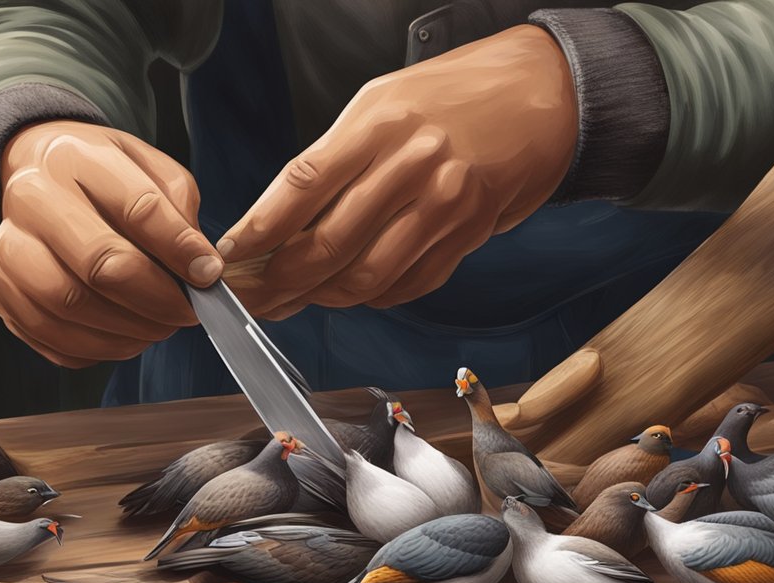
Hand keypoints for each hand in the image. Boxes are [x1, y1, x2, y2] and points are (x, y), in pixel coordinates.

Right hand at [0, 121, 221, 366]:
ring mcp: (7, 248)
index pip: (138, 208)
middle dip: (156, 299)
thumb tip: (199, 267)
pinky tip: (123, 337)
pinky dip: (96, 348)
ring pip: (70, 306)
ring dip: (128, 330)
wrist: (38, 176)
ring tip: (158, 327)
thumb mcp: (150, 169)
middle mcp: (31, 199)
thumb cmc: (104, 179)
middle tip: (187, 311)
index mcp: (76, 158)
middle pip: (99, 265)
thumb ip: (179, 211)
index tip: (209, 274)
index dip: (181, 250)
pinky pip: (50, 337)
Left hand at [219, 25, 576, 318]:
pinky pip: (411, 282)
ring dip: (324, 296)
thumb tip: (282, 216)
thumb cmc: (456, 94)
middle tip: (253, 296)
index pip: (301, 185)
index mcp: (379, 122)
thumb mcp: (384, 100)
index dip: (259, 229)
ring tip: (297, 299)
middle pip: (328, 243)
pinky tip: (354, 292)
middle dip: (280, 281)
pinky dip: (375, 295)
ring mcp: (445, 204)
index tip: (230, 253)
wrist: (543, 94)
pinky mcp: (470, 233)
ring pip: (367, 274)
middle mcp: (412, 165)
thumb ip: (336, 155)